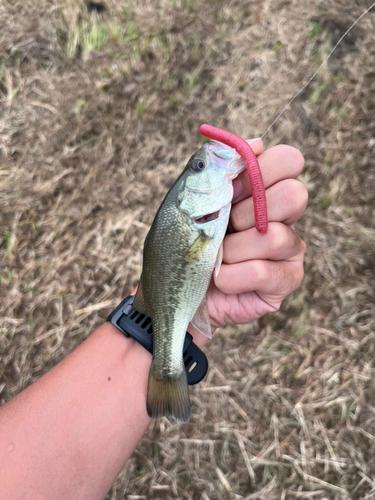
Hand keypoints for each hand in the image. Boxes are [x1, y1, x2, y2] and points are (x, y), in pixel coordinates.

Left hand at [189, 139, 306, 345]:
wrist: (173, 290)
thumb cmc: (183, 242)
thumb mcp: (189, 200)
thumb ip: (217, 168)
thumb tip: (257, 143)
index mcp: (263, 189)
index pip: (288, 160)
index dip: (260, 169)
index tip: (230, 188)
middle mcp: (283, 216)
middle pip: (294, 195)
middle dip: (246, 212)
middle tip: (223, 227)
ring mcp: (289, 248)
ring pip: (272, 236)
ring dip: (230, 250)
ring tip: (215, 259)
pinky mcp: (286, 280)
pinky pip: (262, 271)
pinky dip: (231, 276)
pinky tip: (220, 279)